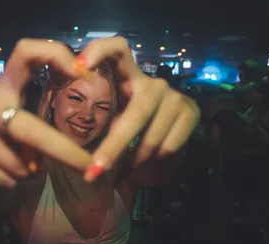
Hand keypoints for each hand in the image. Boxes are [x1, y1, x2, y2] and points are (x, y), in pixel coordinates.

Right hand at [0, 39, 91, 187]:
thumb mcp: (14, 114)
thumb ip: (38, 120)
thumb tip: (69, 140)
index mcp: (4, 86)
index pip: (25, 53)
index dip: (54, 55)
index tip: (82, 73)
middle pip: (34, 132)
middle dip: (66, 154)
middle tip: (89, 167)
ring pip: (22, 165)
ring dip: (31, 172)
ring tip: (21, 164)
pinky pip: (7, 179)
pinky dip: (14, 181)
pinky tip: (2, 171)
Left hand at [79, 37, 199, 180]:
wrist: (166, 153)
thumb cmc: (132, 138)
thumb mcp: (114, 126)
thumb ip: (103, 125)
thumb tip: (78, 147)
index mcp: (128, 78)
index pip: (118, 49)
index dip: (100, 50)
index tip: (80, 68)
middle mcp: (153, 83)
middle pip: (135, 112)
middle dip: (114, 146)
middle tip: (96, 169)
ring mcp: (174, 97)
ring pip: (151, 135)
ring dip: (136, 159)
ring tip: (126, 169)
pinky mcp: (190, 112)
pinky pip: (167, 145)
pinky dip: (154, 160)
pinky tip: (148, 162)